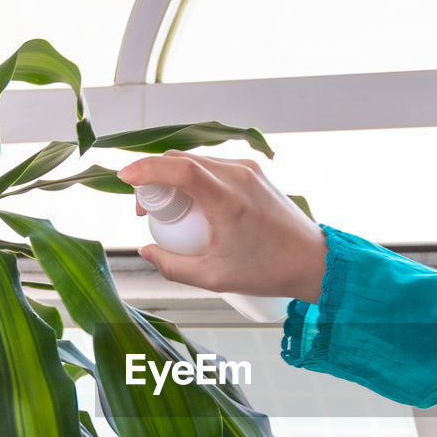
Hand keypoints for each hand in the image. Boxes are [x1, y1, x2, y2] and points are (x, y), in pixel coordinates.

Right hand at [117, 150, 327, 302]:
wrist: (313, 261)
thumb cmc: (268, 271)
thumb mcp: (214, 277)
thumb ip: (173, 267)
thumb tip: (147, 250)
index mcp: (227, 198)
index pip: (178, 168)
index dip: (146, 169)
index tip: (124, 178)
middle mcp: (238, 175)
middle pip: (182, 160)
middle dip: (154, 177)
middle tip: (146, 210)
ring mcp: (249, 169)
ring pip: (197, 160)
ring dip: (175, 177)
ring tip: (170, 210)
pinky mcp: (255, 171)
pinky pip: (215, 165)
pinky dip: (195, 178)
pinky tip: (194, 204)